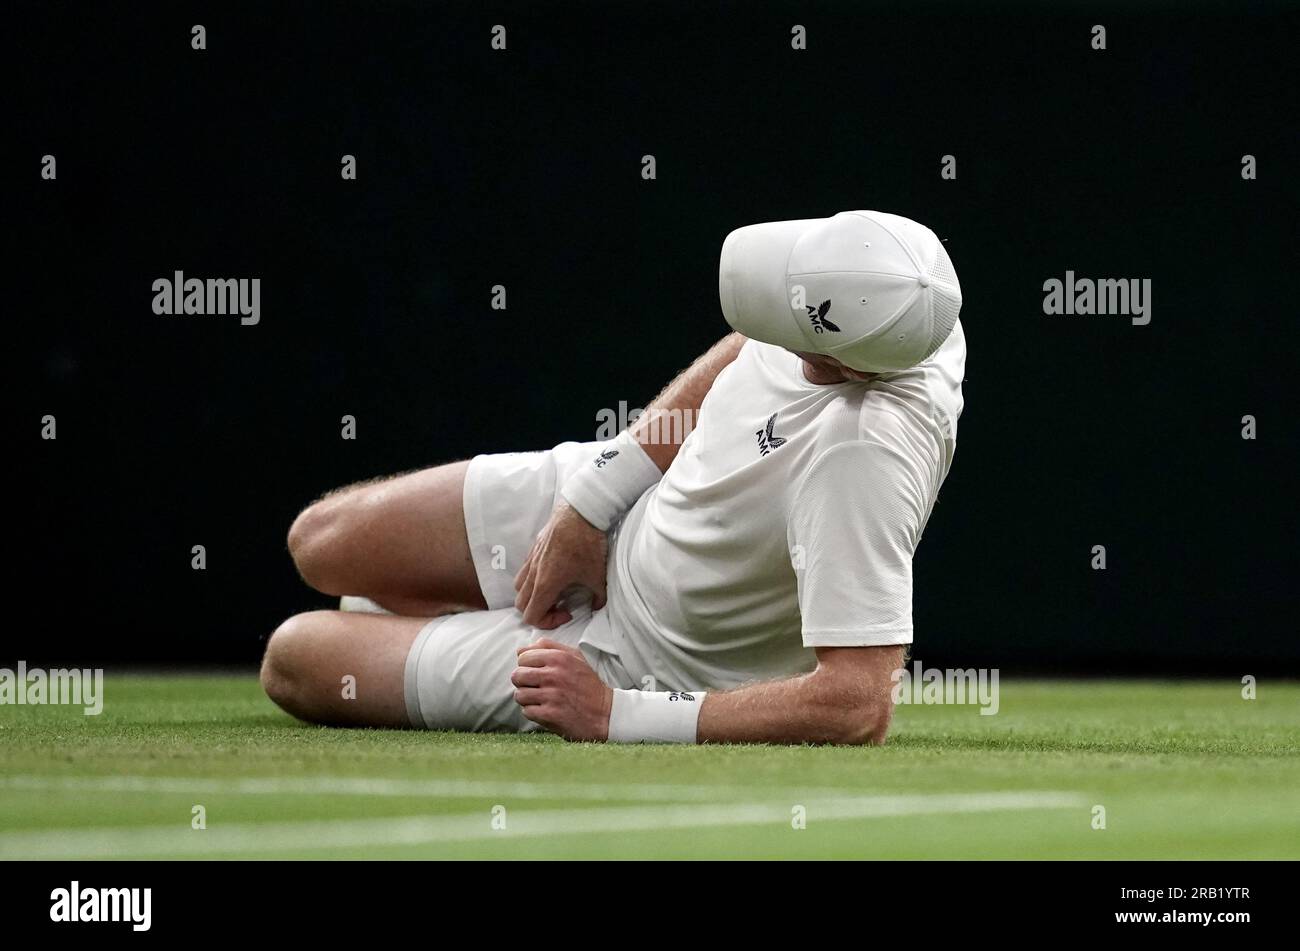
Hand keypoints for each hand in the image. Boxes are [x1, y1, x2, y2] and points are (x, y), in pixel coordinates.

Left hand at [512, 638, 612, 740]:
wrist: (606, 714)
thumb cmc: (588, 684)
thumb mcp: (575, 657)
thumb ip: (549, 647)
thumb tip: (520, 650)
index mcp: (559, 657)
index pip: (523, 657)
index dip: (526, 665)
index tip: (537, 672)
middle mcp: (554, 674)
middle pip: (517, 675)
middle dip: (523, 682)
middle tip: (536, 687)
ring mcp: (551, 695)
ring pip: (519, 694)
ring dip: (528, 699)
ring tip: (541, 700)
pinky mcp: (550, 715)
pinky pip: (527, 711)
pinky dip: (534, 712)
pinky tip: (546, 710)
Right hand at [513, 501, 607, 628]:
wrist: (582, 512)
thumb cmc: (588, 544)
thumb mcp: (598, 576)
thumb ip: (598, 597)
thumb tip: (597, 606)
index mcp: (546, 584)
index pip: (531, 616)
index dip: (547, 622)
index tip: (567, 612)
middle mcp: (533, 573)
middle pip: (520, 604)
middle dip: (537, 611)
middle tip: (559, 606)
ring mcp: (531, 559)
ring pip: (518, 586)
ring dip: (531, 594)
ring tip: (552, 591)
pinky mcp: (534, 547)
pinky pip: (524, 569)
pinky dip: (532, 578)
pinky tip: (552, 572)